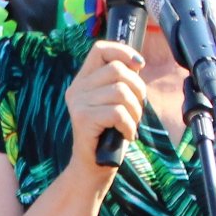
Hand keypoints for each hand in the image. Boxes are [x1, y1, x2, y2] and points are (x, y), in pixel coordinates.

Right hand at [63, 40, 145, 180]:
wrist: (94, 166)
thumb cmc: (109, 133)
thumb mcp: (115, 102)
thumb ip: (121, 81)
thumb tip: (136, 63)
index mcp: (83, 80)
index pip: (100, 49)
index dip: (122, 51)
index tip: (139, 65)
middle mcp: (77, 88)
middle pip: (117, 70)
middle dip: (138, 89)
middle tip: (137, 108)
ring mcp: (78, 103)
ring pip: (120, 91)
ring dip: (135, 110)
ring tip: (131, 123)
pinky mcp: (83, 118)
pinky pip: (118, 112)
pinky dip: (129, 125)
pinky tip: (126, 134)